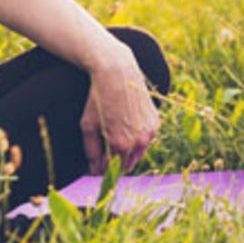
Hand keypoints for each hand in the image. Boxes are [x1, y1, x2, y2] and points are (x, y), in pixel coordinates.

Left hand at [80, 43, 159, 173]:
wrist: (117, 73)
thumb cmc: (98, 98)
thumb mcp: (88, 125)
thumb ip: (91, 151)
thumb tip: (94, 169)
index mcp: (120, 145)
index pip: (111, 169)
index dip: (101, 168)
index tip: (94, 164)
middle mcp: (138, 142)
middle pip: (126, 165)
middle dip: (114, 162)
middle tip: (104, 152)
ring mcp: (149, 133)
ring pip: (138, 154)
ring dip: (127, 152)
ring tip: (114, 137)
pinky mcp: (155, 123)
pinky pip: (146, 140)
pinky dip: (137, 139)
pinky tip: (126, 126)